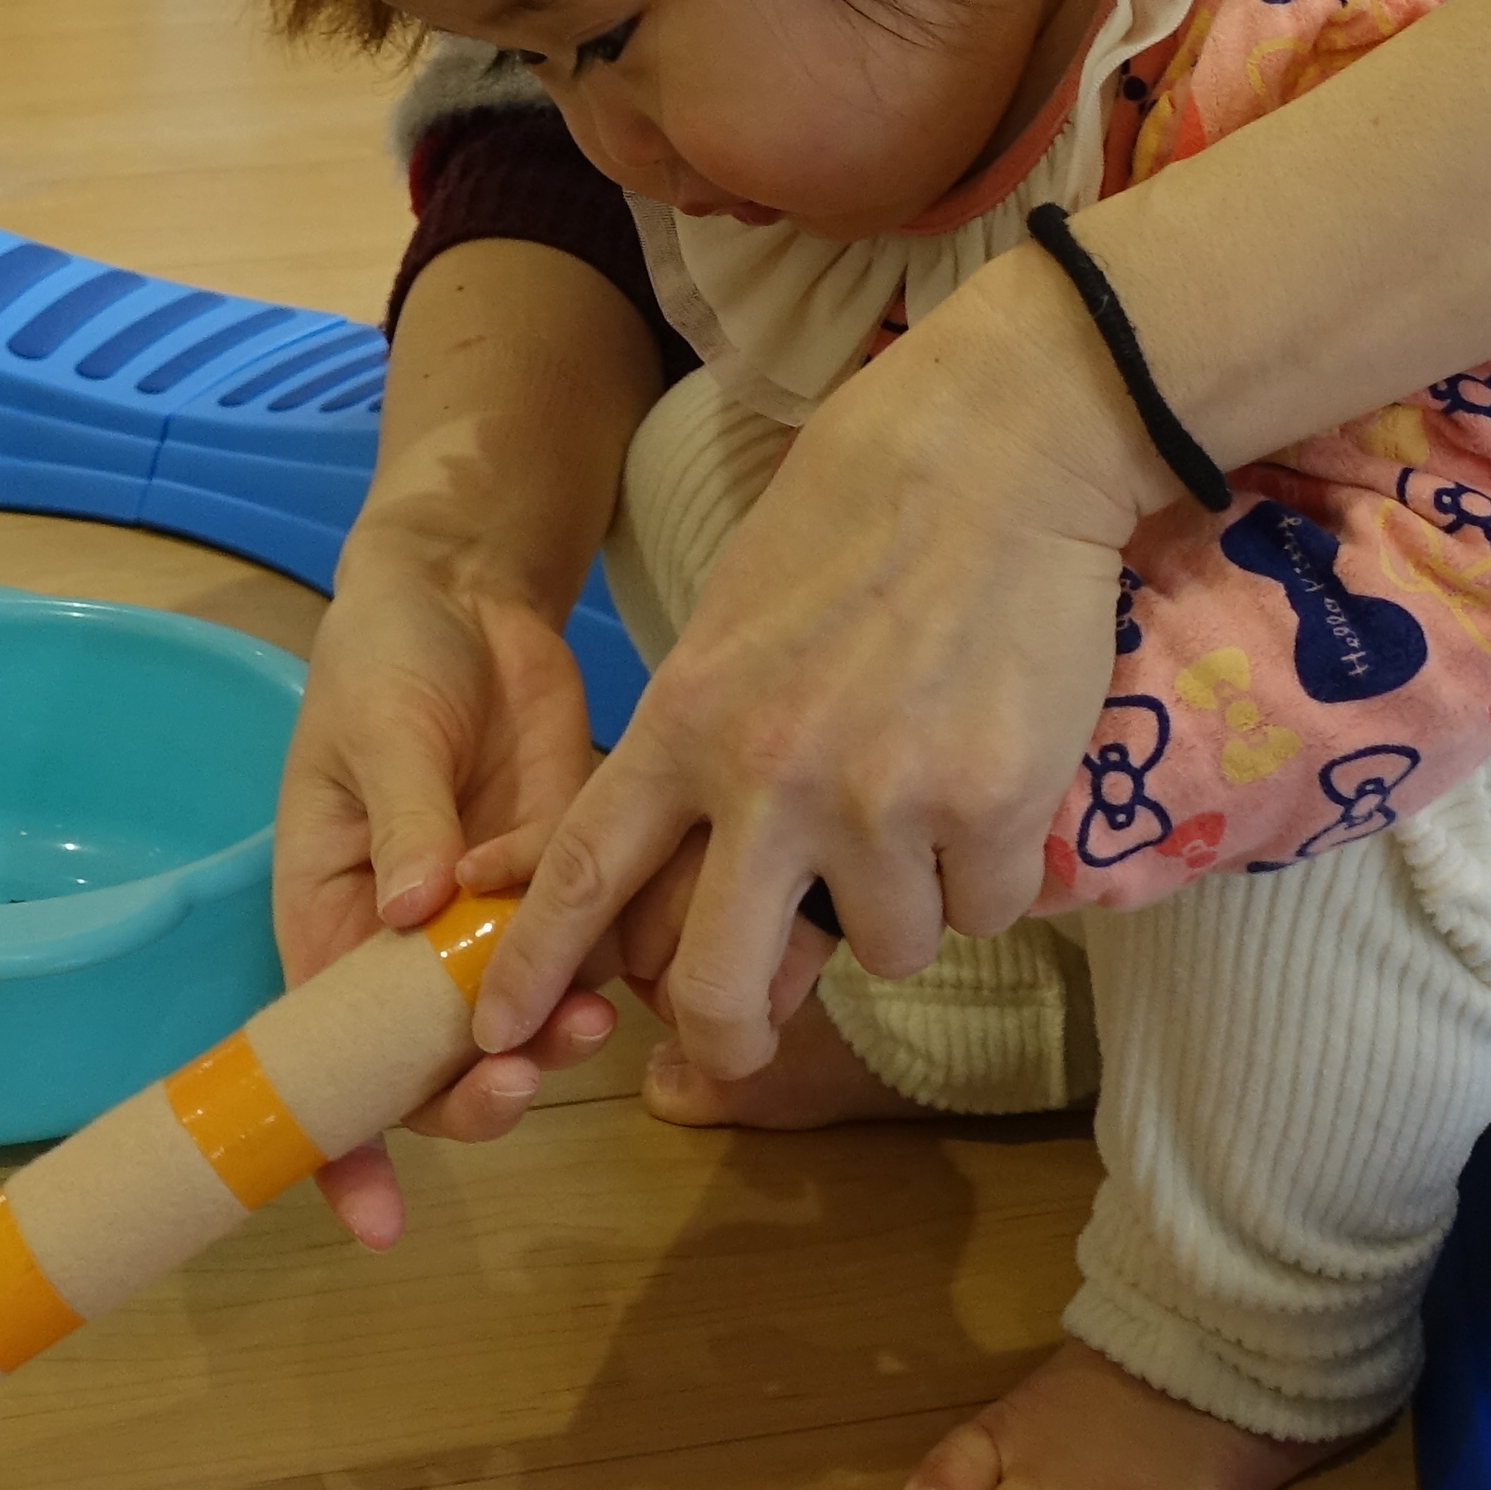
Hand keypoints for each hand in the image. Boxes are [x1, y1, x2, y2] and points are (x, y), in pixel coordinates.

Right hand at [276, 523, 619, 1238]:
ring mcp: (493, 926)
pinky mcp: (569, 888)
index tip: (377, 1216)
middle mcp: (410, 949)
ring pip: (525, 1026)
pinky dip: (622, 961)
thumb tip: (414, 909)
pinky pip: (598, 953)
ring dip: (558, 1036)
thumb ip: (402, 820)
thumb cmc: (383, 661)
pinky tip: (647, 928)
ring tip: (595, 1005)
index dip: (342, 1149)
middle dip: (478, 1093)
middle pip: (435, 1069)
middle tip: (525, 1067)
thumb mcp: (373, 730)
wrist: (470, 594)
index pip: (321, 1064)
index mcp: (332, 923)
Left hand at [472, 263, 1144, 1084]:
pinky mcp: (990, 807)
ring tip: (924, 819)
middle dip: (726, 1037)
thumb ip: (704, 741)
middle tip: (743, 1041)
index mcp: (685, 723)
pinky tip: (992, 788)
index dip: (535, 967)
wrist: (996, 448)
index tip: (495, 1032)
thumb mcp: (733, 619)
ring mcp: (882, 803)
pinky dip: (988, 876)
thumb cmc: (858, 516)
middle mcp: (769, 779)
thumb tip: (696, 857)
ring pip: (883, 951)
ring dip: (903, 914)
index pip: (583, 874)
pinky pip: (982, 911)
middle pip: (715, 980)